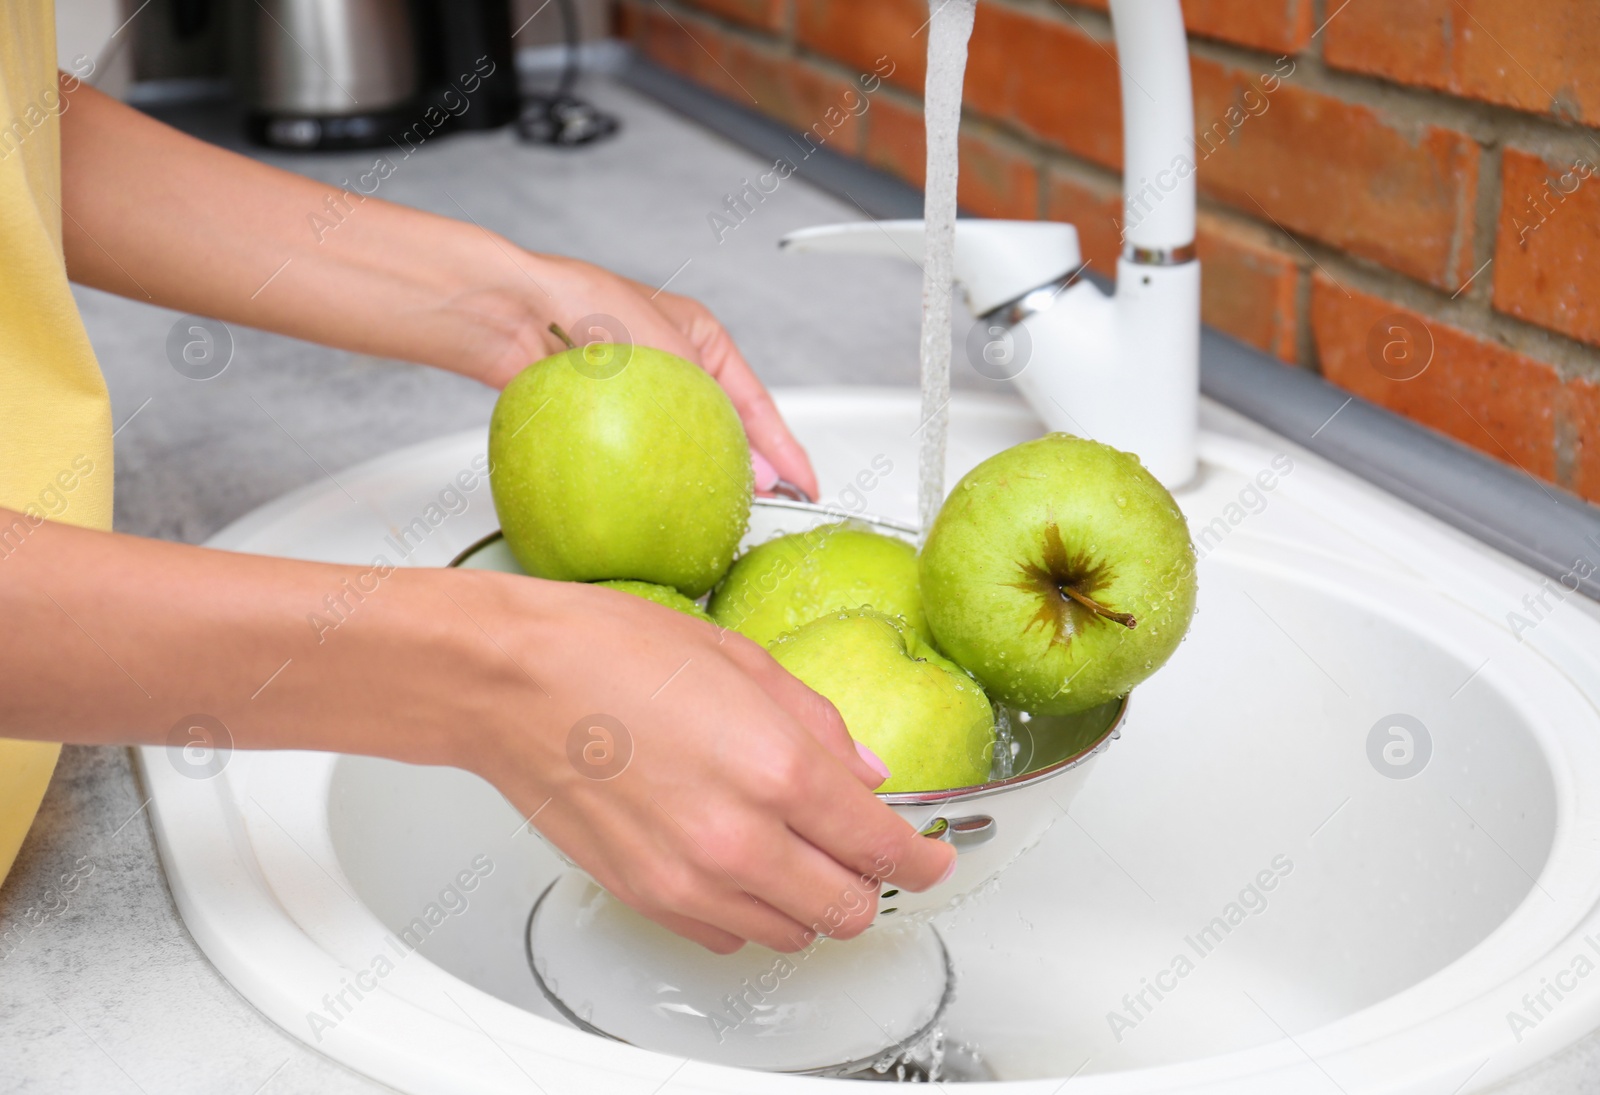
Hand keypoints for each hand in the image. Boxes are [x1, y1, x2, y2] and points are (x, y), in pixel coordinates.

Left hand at [442, 252, 819, 500]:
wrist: (510, 311)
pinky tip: (658, 505)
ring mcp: (637, 393)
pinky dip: (653, 479)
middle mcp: (672, 366)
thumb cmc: (583, 302)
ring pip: (682, 444)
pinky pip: (639, 454)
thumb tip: (756, 470)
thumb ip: (716, 412)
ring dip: (701, 477)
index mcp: (701, 338)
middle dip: (749, 469)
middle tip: (768, 510)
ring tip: (720, 514)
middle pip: (723, 427)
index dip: (787, 450)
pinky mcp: (600, 414)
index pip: (758, 404)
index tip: (807, 488)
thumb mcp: (669, 352)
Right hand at [442, 570, 954, 951]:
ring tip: (799, 852)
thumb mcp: (741, 659)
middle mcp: (740, 839)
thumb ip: (819, 725)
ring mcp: (690, 880)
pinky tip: (741, 865)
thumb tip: (866, 772)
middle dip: (874, 885)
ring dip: (813, 902)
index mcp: (777, 768)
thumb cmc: (608, 652)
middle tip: (870, 855)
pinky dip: (752, 913)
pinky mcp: (648, 899)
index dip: (925, 859)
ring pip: (793, 933)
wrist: (509, 681)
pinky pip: (729, 936)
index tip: (936, 858)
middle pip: (849, 909)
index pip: (884, 846)